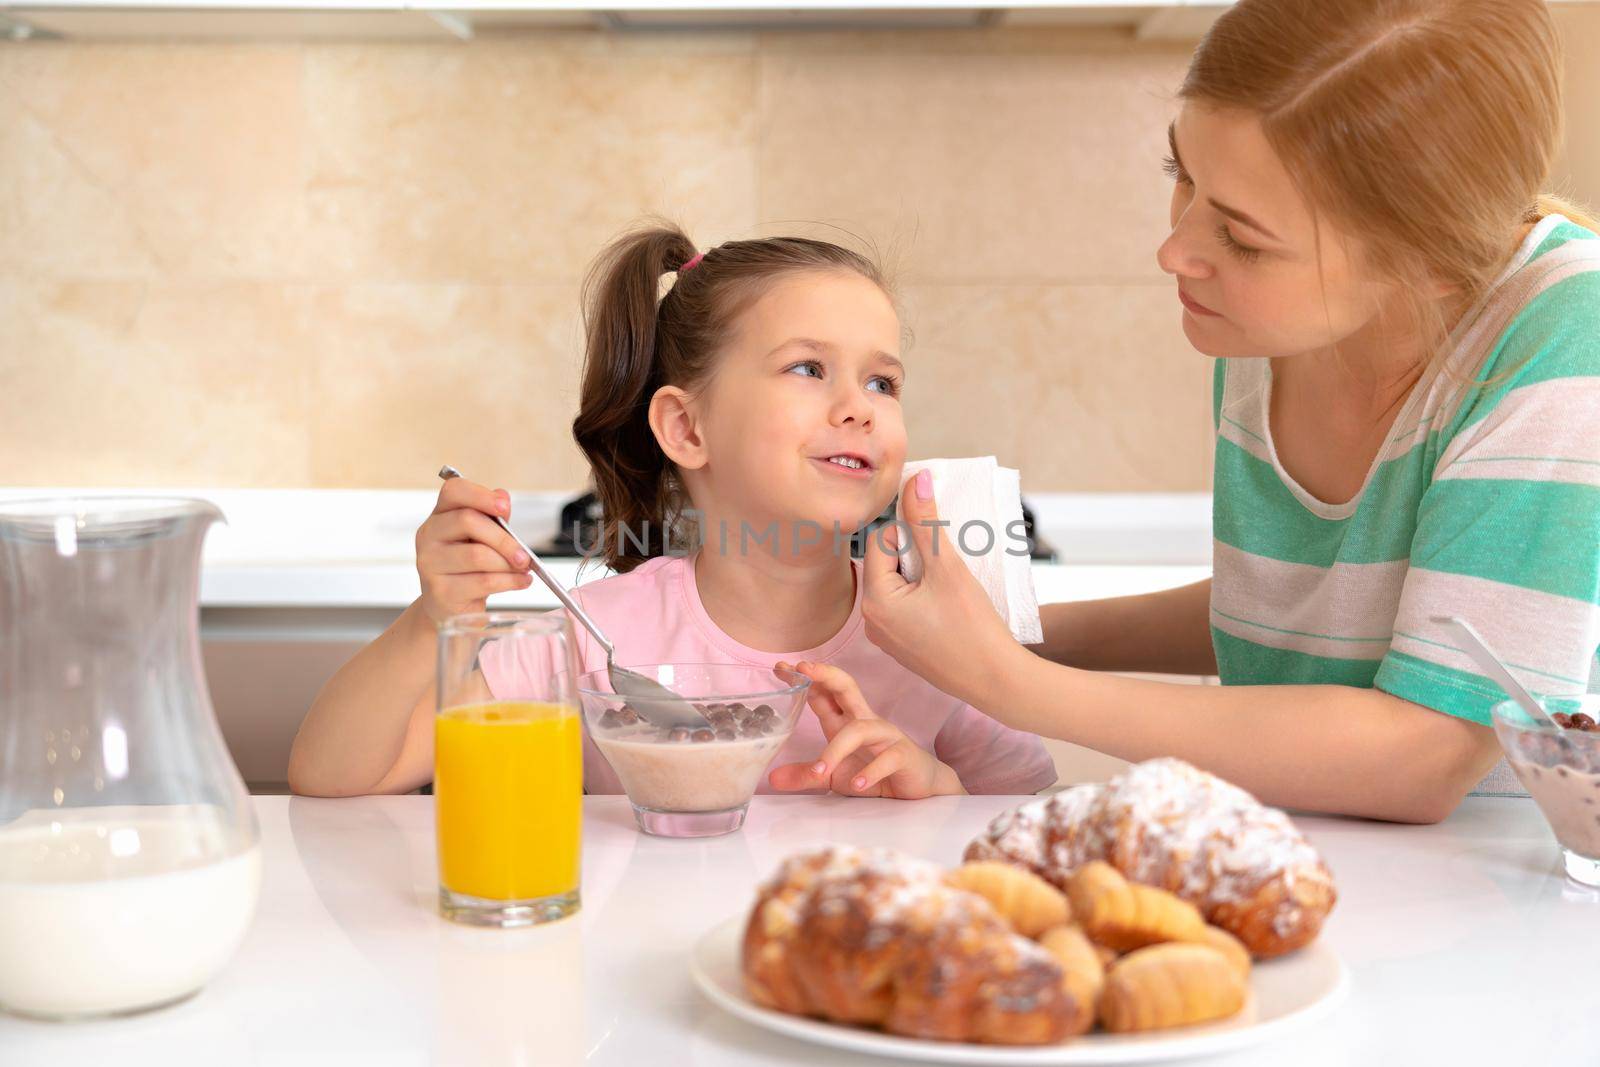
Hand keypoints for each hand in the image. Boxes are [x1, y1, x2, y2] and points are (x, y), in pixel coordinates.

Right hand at [414, 476, 532, 625]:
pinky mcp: (440, 591)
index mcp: (439, 516)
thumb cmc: (468, 568)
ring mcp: (430, 563)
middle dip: (504, 539)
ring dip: (508, 564)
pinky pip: (483, 581)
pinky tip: (521, 581)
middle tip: (524, 554)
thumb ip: (493, 518)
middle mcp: (429, 535)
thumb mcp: (482, 539)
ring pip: (477, 555)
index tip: (505, 507)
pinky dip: (510, 581)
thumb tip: (502, 496)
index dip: (481, 495)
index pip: (454, 491)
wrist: (449, 607)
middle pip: (468, 521)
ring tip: (523, 569)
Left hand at [767, 660, 963, 799]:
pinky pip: (887, 758)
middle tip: (802, 669)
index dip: (803, 679)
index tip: (780, 668)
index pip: (823, 693)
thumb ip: (806, 775)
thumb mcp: (834, 777)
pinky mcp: (903, 755)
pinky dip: (871, 771)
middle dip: (825, 675)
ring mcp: (886, 736)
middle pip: (847, 688)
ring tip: (820, 772)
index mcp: (845, 721)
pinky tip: (859, 784)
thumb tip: (772, 778)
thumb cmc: (875, 774)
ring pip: (860, 730)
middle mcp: (865, 721)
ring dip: (836, 750)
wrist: (919, 789)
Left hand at [860, 469, 1022, 705]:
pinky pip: (904, 607)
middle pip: (885, 562)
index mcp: (873, 600)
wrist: (995, 681)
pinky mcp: (902, 646)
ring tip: (949, 590)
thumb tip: (915, 477)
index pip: (879, 541)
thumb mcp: (948, 567)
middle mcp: (870, 621)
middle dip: (915, 556)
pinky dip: (924, 598)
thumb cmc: (972, 626)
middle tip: (945, 571)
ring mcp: (885, 637)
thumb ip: (926, 520)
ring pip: (897, 584)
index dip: (910, 536)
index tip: (937, 551)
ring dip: (922, 576)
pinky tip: (949, 608)